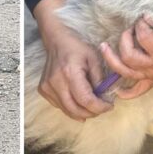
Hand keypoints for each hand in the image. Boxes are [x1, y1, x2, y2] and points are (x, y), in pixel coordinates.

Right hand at [34, 0, 113, 120]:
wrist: (56, 41)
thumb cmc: (76, 47)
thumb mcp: (94, 59)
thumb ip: (100, 80)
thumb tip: (105, 98)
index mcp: (70, 73)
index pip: (86, 100)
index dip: (100, 107)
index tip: (109, 105)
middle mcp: (56, 82)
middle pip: (76, 110)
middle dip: (92, 112)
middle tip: (102, 107)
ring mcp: (47, 87)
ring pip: (67, 110)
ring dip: (82, 112)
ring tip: (92, 104)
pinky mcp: (43, 90)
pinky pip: (60, 106)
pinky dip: (72, 107)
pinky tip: (79, 100)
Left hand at [100, 17, 152, 99]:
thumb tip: (145, 17)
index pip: (143, 36)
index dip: (140, 24)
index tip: (143, 18)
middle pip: (129, 56)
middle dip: (125, 38)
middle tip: (131, 29)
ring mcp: (152, 77)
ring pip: (125, 72)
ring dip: (112, 59)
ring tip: (103, 46)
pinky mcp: (152, 82)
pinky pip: (137, 91)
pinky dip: (126, 92)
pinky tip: (117, 89)